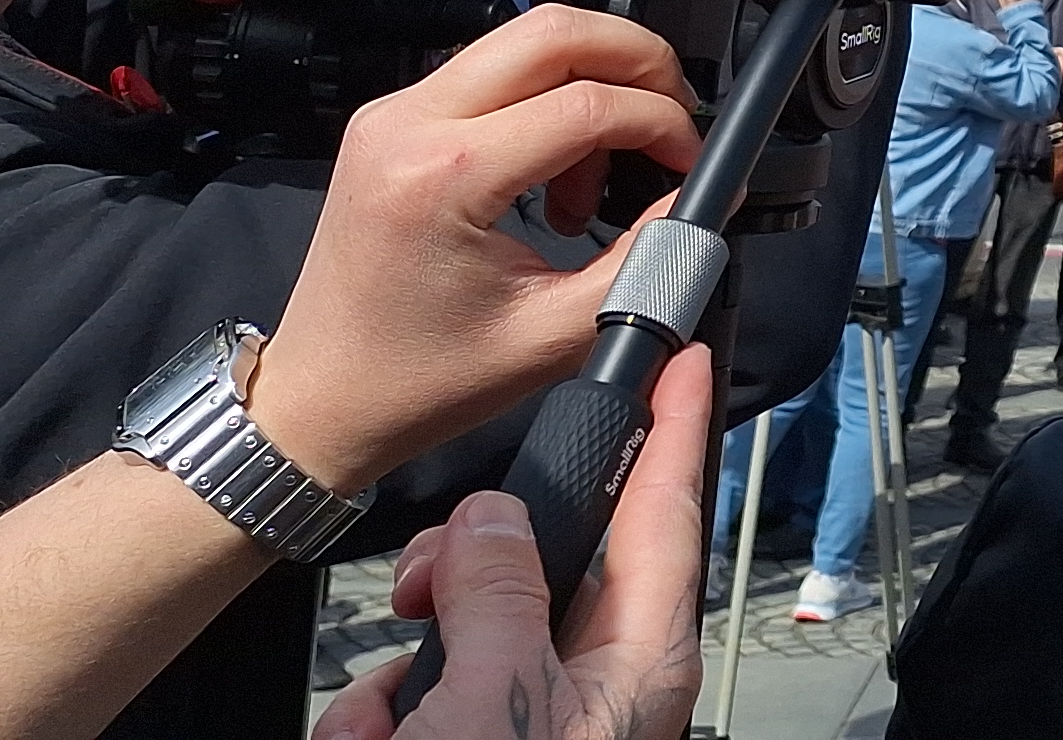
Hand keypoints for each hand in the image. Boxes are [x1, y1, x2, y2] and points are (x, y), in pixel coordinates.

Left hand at [248, 8, 699, 496]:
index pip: (586, 103)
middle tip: (674, 121)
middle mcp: (408, 124)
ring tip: (603, 171)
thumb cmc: (420, 381)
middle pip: (554, 32)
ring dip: (594, 82)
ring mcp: (394, 113)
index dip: (662, 125)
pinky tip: (558, 170)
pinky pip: (494, 72)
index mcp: (441, 177)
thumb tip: (698, 200)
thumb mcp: (555, 334)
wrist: (321, 400)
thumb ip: (644, 261)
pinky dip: (551, 99)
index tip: (692, 164)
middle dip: (639, 62)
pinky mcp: (395, 119)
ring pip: (526, 40)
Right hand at [316, 346, 711, 739]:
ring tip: (390, 732)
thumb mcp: (496, 697)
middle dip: (463, 576)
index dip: (671, 432)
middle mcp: (594, 686)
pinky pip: (418, 706)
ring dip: (402, 680)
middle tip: (422, 594)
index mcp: (637, 660)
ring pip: (458, 642)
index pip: (665, 516)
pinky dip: (383, 726)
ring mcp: (529, 722)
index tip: (679, 361)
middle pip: (537, 567)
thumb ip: (498, 596)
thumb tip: (499, 521)